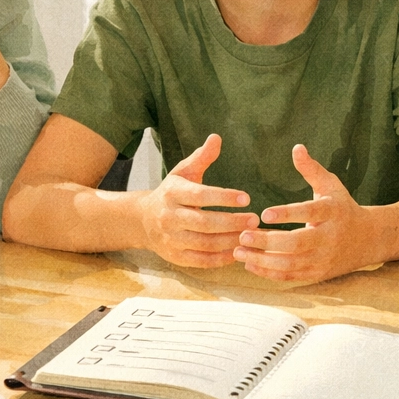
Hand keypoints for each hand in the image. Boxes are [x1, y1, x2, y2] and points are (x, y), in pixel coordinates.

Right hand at [138, 134, 257, 267]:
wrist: (143, 220)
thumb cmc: (171, 193)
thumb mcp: (183, 172)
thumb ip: (201, 157)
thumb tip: (216, 138)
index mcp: (172, 193)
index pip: (200, 195)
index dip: (224, 197)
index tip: (247, 198)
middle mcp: (169, 217)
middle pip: (204, 223)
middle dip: (232, 222)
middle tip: (254, 220)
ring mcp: (171, 239)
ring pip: (204, 243)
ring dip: (230, 240)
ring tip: (251, 235)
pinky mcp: (175, 256)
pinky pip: (201, 260)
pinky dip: (221, 259)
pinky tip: (238, 251)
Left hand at [235, 144, 374, 282]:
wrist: (367, 240)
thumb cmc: (342, 208)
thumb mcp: (331, 185)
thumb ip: (311, 169)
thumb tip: (296, 148)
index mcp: (332, 212)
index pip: (309, 212)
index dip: (287, 214)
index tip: (264, 213)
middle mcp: (329, 237)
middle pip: (297, 243)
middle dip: (268, 241)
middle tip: (242, 235)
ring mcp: (323, 259)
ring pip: (291, 264)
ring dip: (263, 260)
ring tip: (239, 251)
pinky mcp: (317, 274)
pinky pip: (291, 276)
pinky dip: (269, 273)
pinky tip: (250, 264)